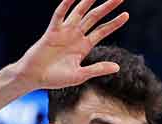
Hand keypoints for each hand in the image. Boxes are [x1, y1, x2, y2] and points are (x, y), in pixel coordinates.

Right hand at [14, 0, 130, 89]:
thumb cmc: (56, 78)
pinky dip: (65, 5)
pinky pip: (59, 15)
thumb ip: (98, 69)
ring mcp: (64, 32)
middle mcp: (76, 35)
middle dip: (107, 7)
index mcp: (84, 46)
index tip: (126, 15)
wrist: (35, 77)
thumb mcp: (80, 75)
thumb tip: (118, 67)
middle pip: (94, 17)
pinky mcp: (52, 31)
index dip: (114, 23)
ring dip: (88, 2)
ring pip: (79, 12)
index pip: (102, 30)